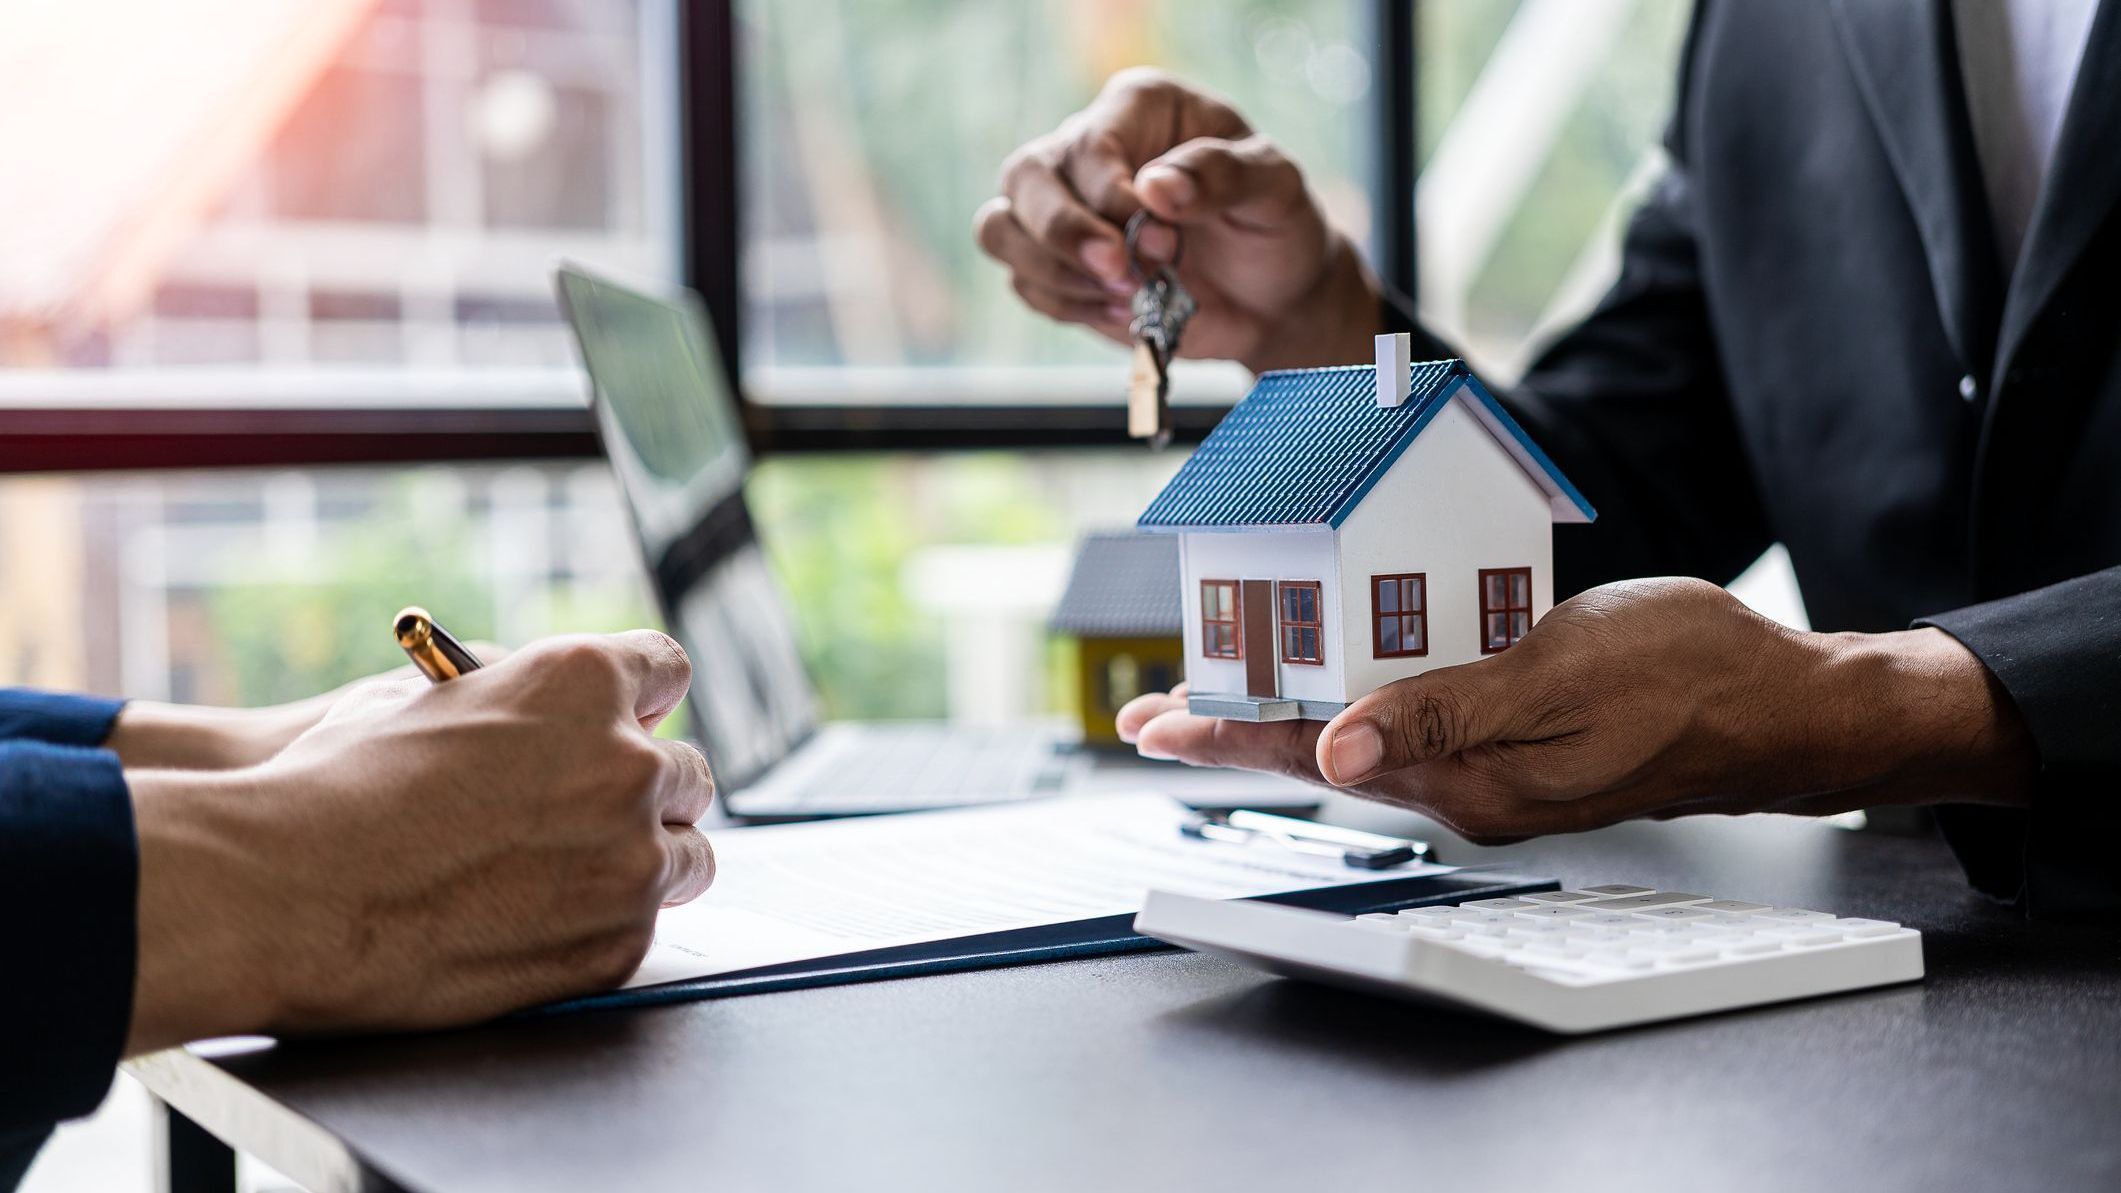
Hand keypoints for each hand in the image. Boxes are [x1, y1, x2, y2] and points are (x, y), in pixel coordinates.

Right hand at [124, 631, 712, 1052]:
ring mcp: (632, 859)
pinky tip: (538, 922)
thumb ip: (518, 703)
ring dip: (642, 857)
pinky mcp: (617, 944)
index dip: (639, 697)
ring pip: (686, 855)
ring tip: (571, 871)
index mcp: (584, 681)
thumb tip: (555, 715)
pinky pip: (644, 925)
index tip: (627, 718)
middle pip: (684, 772)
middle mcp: (628, 764)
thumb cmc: (333, 788)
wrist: (283, 895)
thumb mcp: (427, 699)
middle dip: (643, 787)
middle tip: (589, 810)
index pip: (665, 669)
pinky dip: (604, 923)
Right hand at [974, 68, 1381, 372]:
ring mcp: (1065, 209)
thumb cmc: (1275, 223)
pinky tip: (1124, 312)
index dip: (1111, 197)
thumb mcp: (1275, 186)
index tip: (1161, 239)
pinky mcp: (1059, 267)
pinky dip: (1066, 305)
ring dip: (1055, 274)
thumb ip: (1222, 174)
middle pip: (1024, 179)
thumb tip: (1156, 187)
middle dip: (1064, 235)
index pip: (1089, 145)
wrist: (1273, 293)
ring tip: (1127, 297)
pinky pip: (1025, 283)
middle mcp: (1086, 150)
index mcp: (1138, 108)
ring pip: (1001, 230)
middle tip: (1123, 273)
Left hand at [1119, 579, 2036, 841]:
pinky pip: (1420, 715)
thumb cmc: (1686, 679)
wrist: (1780, 704)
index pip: (1316, 752)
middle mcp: (1468, 784)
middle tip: (1162, 704)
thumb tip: (1335, 749)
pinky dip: (1367, 690)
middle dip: (1241, 721)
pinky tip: (1348, 668)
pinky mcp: (1518, 738)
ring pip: (1367, 732)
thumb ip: (1443, 714)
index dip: (1230, 728)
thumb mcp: (1555, 677)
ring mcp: (1493, 766)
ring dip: (1296, 706)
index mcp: (1468, 778)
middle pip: (1325, 748)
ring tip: (1229, 682)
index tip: (1158, 718)